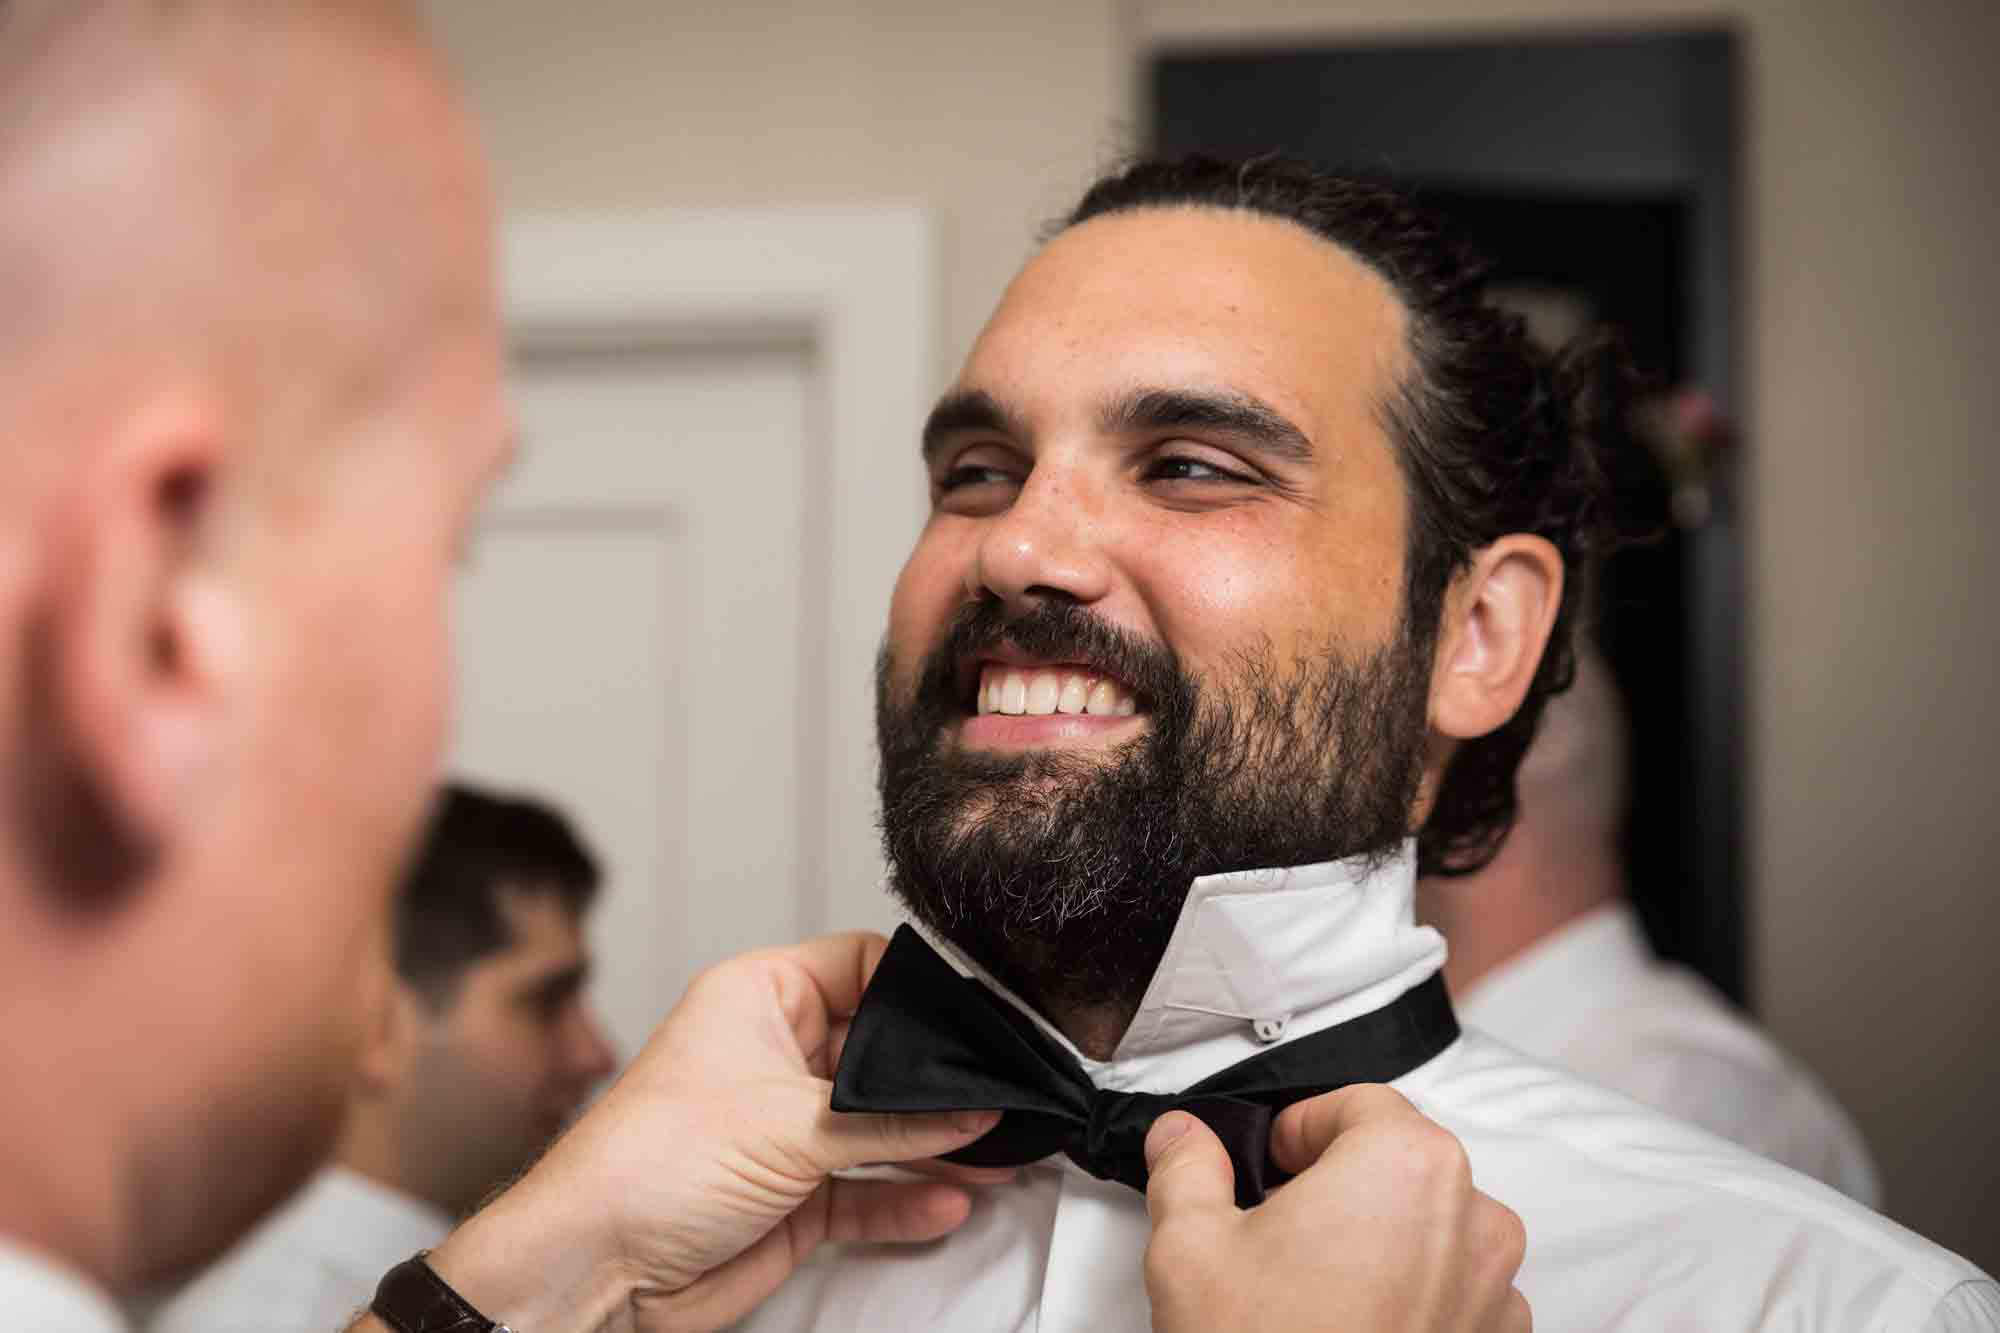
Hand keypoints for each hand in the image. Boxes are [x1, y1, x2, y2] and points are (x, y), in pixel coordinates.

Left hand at [416, 932, 998, 1332]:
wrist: (595, 1270)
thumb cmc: (648, 1165)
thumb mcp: (791, 1123)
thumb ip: (891, 1119)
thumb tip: (971, 1108)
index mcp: (758, 997)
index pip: (859, 965)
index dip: (917, 987)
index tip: (978, 1014)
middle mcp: (774, 1055)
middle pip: (881, 1051)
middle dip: (939, 1077)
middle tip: (1000, 1090)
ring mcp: (787, 1128)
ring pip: (883, 1126)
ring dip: (937, 1144)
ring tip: (1000, 1153)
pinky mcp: (795, 1196)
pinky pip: (870, 1188)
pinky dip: (910, 1196)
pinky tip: (950, 1200)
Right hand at [1142, 1084, 1529, 1332]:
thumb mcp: (1191, 1245)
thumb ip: (1187, 1167)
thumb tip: (1182, 1138)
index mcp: (1405, 1164)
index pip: (1358, 1103)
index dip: (1300, 1128)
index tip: (1269, 1161)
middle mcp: (1471, 1217)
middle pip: (1401, 1162)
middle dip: (1340, 1183)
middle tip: (1278, 1225)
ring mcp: (1494, 1288)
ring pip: (1435, 1227)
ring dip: (1383, 1238)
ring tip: (1315, 1284)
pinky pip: (1460, 1290)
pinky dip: (1418, 1295)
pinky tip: (1356, 1322)